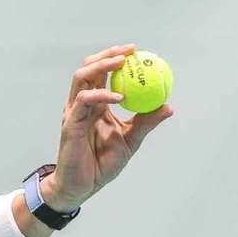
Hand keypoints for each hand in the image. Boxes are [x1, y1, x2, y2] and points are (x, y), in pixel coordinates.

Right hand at [41, 43, 173, 211]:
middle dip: (108, 54)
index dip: (116, 59)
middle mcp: (82, 104)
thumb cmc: (102, 164)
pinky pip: (84, 101)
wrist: (83, 186)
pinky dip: (101, 94)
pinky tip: (119, 96)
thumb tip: (168, 106)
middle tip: (130, 51)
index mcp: (96, 105)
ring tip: (121, 62)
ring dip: (101, 65)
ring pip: (81, 78)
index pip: (102, 74)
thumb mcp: (131, 140)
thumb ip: (145, 122)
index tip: (137, 52)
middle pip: (89, 68)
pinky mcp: (70, 123)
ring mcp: (74, 112)